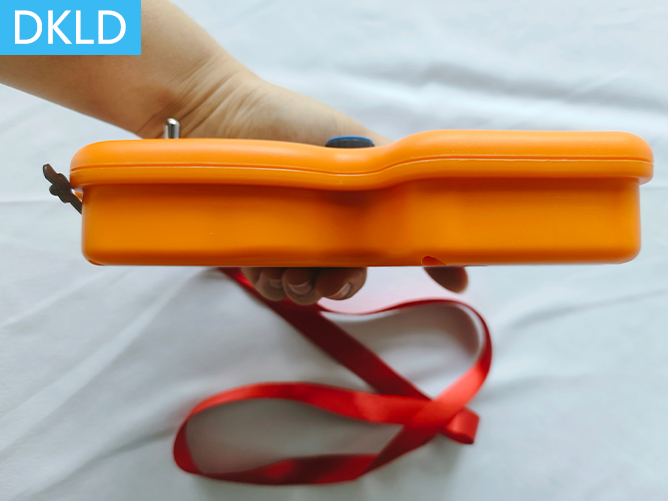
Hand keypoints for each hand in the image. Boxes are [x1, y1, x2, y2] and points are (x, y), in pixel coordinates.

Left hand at [168, 71, 467, 304]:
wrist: (226, 112)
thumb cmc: (295, 124)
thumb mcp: (362, 149)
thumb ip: (401, 188)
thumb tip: (448, 229)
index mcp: (350, 212)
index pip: (368, 258)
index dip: (362, 276)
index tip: (353, 280)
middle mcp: (319, 230)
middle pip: (334, 280)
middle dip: (331, 287)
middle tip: (325, 279)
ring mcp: (284, 240)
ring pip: (298, 288)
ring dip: (298, 288)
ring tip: (288, 269)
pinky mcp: (250, 246)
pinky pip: (264, 282)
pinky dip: (268, 283)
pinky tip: (264, 267)